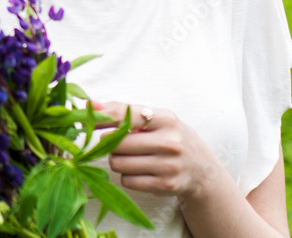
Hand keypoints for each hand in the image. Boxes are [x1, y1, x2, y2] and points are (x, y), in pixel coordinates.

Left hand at [90, 100, 222, 199]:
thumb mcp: (156, 120)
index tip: (88, 121)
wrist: (202, 170)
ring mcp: (168, 166)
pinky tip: (139, 171)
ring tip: (130, 157)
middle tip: (117, 144)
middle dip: (111, 144)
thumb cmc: (171, 138)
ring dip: (117, 161)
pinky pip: (127, 181)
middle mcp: (170, 142)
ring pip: (118, 163)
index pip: (126, 115)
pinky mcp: (165, 186)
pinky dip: (127, 176)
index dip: (103, 118)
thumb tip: (91, 105)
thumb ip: (125, 111)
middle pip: (117, 143)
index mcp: (166, 119)